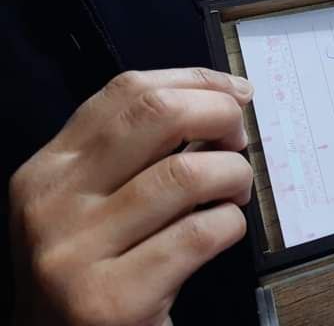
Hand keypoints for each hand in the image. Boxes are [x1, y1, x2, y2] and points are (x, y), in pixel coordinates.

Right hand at [8, 68, 254, 325]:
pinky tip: (224, 232)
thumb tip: (221, 103)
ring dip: (233, 176)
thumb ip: (135, 156)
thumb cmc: (94, 273)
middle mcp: (52, 204)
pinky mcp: (112, 299)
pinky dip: (230, 225)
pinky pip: (201, 234)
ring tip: (235, 193)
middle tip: (240, 139)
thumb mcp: (90, 206)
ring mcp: (76, 253)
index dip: (195, 81)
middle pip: (157, 115)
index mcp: (47, 171)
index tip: (236, 92)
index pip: (126, 92)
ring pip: (188, 174)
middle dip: (219, 115)